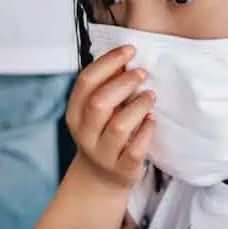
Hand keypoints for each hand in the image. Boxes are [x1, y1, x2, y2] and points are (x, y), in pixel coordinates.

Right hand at [65, 46, 154, 190]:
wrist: (101, 178)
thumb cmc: (103, 134)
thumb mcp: (96, 111)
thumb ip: (107, 87)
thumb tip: (126, 57)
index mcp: (75, 114)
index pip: (86, 81)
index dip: (108, 62)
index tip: (129, 50)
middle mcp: (85, 134)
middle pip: (99, 103)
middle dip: (123, 83)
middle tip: (142, 73)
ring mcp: (103, 154)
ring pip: (119, 126)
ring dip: (138, 106)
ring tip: (150, 95)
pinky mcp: (122, 169)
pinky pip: (135, 149)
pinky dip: (146, 131)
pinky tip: (152, 120)